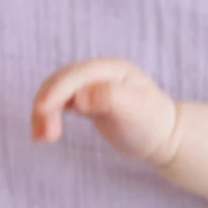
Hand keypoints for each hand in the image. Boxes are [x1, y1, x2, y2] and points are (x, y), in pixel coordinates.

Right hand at [31, 58, 180, 167]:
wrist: (165, 139)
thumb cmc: (153, 125)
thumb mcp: (136, 111)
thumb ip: (111, 99)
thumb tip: (80, 98)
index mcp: (112, 69)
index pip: (77, 75)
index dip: (57, 91)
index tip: (42, 110)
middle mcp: (99, 73)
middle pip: (61, 82)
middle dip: (47, 105)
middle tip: (44, 137)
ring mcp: (90, 86)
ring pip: (55, 93)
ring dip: (43, 113)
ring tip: (42, 139)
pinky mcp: (85, 101)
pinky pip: (58, 104)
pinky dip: (48, 117)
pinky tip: (44, 134)